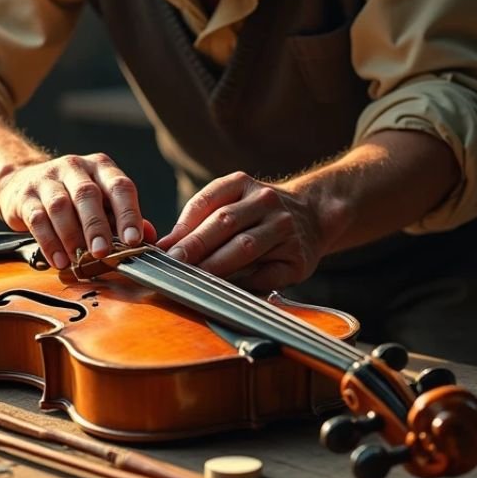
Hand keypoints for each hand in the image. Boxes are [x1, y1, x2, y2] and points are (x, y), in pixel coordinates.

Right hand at [0, 153, 155, 268]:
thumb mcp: (101, 201)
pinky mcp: (25, 195)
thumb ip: (124, 218)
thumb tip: (149, 236)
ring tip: (78, 260)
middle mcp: (75, 167)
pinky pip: (37, 219)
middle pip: (88, 194)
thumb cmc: (72, 197)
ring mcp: (48, 179)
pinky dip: (49, 242)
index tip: (133, 240)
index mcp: (101, 167)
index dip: (128, 214)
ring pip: (60, 206)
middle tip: (102, 253)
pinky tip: (58, 259)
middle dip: (96, 226)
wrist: (22, 182)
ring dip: (71, 236)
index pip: (120, 186)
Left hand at [156, 171, 321, 293]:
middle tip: (173, 265)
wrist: (313, 215)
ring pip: (245, 247)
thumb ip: (200, 220)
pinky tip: (227, 293)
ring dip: (216, 266)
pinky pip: (267, 274)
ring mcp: (284, 229)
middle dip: (196, 246)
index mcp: (243, 184)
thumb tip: (165, 247)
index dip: (183, 226)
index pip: (207, 202)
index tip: (163, 248)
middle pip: (225, 223)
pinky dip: (245, 284)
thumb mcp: (232, 203)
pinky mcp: (297, 258)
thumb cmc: (258, 214)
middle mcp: (266, 202)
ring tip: (194, 280)